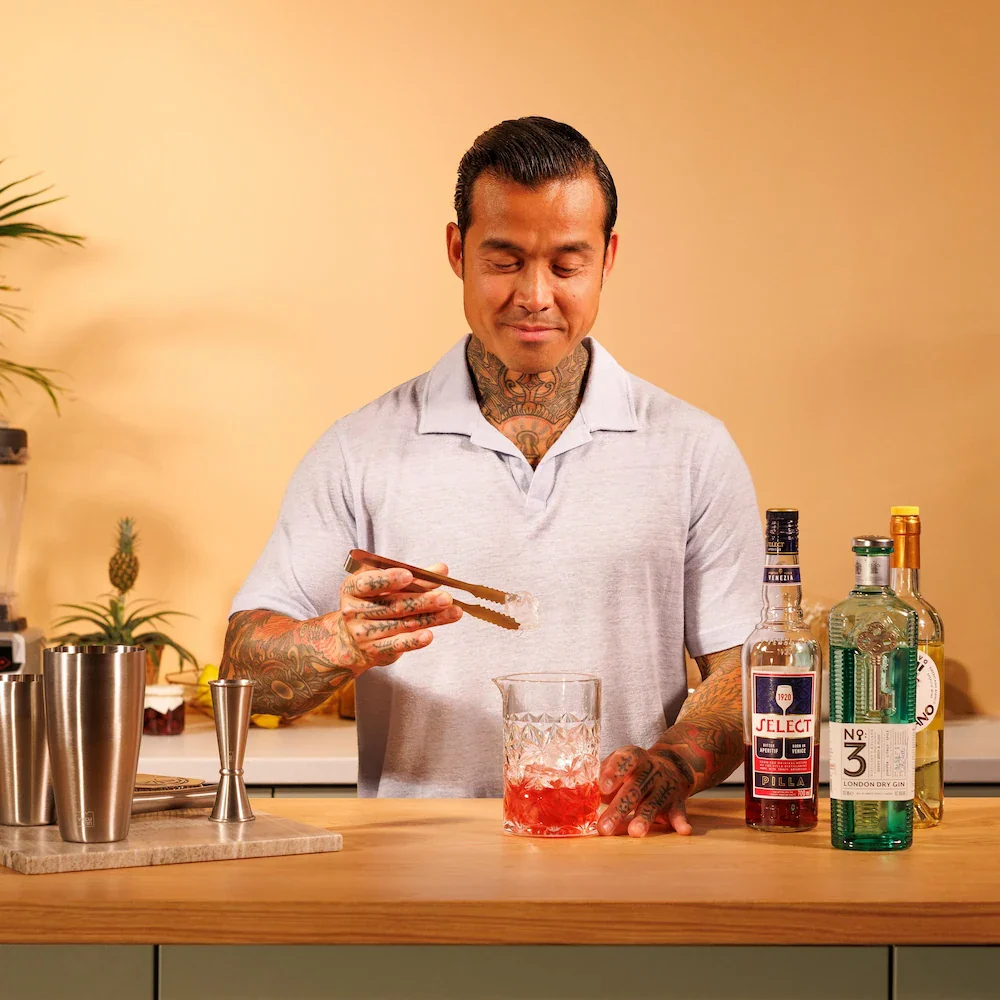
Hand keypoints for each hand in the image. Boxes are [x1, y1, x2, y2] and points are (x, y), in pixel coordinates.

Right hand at [338, 561, 462, 670]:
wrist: (352, 640)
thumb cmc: (373, 603)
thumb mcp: (386, 584)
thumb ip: (414, 576)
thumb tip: (441, 569)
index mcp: (353, 588)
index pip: (367, 583)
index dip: (388, 579)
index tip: (410, 575)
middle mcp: (354, 610)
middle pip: (392, 605)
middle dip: (422, 600)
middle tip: (446, 597)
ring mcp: (363, 632)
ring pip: (402, 623)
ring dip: (430, 618)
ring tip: (453, 612)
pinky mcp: (375, 649)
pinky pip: (398, 644)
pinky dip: (414, 640)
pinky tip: (429, 635)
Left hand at [597, 745, 693, 837]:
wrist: (671, 766)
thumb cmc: (633, 770)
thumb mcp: (618, 763)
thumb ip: (602, 775)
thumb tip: (582, 793)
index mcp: (635, 757)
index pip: (625, 760)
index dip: (614, 772)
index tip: (602, 787)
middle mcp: (651, 770)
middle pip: (634, 788)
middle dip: (619, 808)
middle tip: (605, 827)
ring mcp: (665, 786)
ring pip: (653, 803)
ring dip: (644, 817)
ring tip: (634, 831)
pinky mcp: (677, 801)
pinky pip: (680, 812)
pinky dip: (681, 821)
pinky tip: (683, 830)